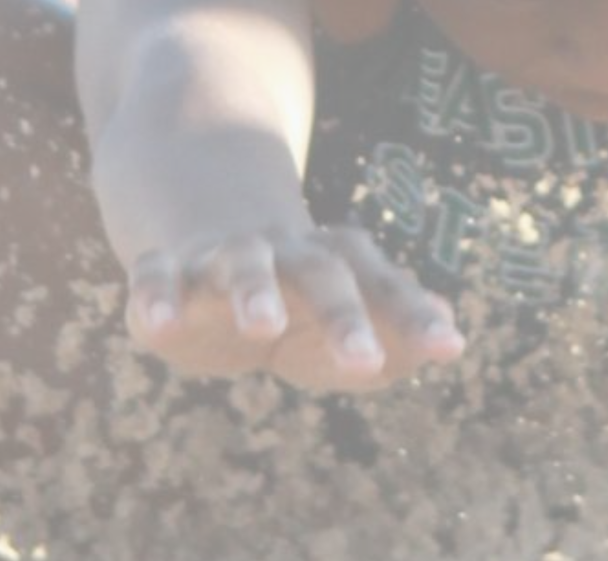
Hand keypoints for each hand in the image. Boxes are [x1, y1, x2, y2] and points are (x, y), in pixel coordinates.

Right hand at [124, 223, 463, 392]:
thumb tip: (451, 340)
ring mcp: (226, 259)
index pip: (385, 288)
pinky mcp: (168, 272)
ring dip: (254, 290)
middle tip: (365, 364)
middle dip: (344, 316)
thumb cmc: (299, 302)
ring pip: (244, 264)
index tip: (449, 349)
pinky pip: (158, 277)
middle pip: (322, 275)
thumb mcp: (348, 323)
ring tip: (263, 325)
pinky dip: (157, 297)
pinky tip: (160, 325)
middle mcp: (288, 255)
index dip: (415, 317)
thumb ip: (397, 336)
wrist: (212, 242)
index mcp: (339, 265)